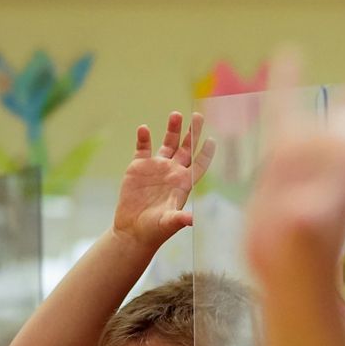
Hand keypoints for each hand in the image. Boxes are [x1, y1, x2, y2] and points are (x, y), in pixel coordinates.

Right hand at [112, 112, 215, 247]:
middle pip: (186, 148)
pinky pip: (143, 148)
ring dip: (172, 129)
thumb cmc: (155, 230)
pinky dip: (144, 138)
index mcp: (184, 183)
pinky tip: (144, 129)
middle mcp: (172, 172)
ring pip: (168, 143)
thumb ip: (180, 219)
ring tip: (176, 115)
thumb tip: (193, 220)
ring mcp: (156, 168)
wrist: (133, 230)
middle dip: (192, 133)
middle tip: (198, 116)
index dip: (206, 153)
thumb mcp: (169, 223)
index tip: (212, 140)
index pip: (199, 164)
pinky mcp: (138, 167)